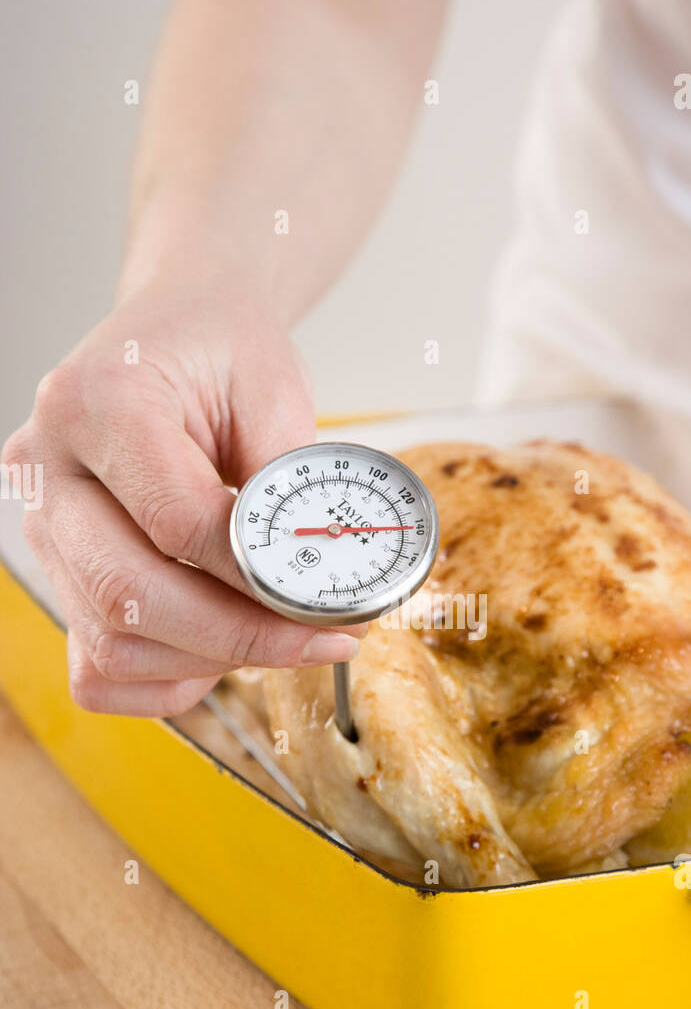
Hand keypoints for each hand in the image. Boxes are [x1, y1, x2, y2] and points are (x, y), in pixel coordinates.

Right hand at [2, 278, 361, 716]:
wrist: (175, 330)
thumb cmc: (219, 352)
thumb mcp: (274, 386)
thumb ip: (287, 482)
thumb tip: (318, 583)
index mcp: (99, 402)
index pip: (176, 522)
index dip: (257, 580)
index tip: (328, 606)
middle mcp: (50, 468)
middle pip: (128, 596)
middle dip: (238, 637)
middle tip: (319, 641)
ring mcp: (43, 525)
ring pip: (110, 643)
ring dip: (207, 661)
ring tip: (278, 639)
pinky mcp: (57, 570)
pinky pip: (95, 666)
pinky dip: (164, 678)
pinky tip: (220, 649)